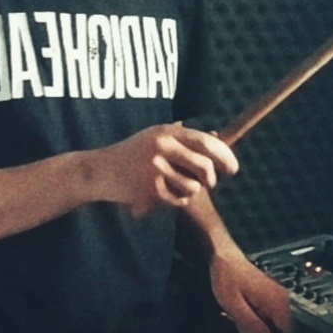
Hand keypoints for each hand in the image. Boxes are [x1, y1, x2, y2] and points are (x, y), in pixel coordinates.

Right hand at [95, 123, 238, 217]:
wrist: (99, 171)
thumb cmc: (132, 154)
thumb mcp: (155, 137)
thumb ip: (183, 138)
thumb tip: (219, 138)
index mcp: (167, 132)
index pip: (206, 142)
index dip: (225, 156)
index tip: (233, 169)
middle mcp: (162, 147)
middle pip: (205, 166)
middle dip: (213, 178)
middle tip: (211, 183)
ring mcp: (155, 168)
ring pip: (193, 186)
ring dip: (191, 191)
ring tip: (175, 187)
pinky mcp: (150, 189)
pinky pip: (178, 199)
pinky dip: (176, 200)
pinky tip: (162, 194)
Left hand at [209, 248, 292, 332]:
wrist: (223, 257)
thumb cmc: (227, 279)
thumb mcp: (235, 306)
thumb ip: (252, 326)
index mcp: (278, 302)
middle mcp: (282, 300)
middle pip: (279, 332)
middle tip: (241, 328)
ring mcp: (277, 298)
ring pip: (271, 325)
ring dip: (255, 328)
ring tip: (237, 318)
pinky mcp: (270, 298)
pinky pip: (266, 317)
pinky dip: (254, 320)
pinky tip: (240, 314)